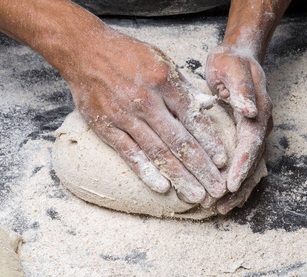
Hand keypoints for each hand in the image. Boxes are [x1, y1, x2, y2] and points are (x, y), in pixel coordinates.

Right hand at [66, 27, 226, 202]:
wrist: (84, 50)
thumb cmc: (128, 55)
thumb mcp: (162, 60)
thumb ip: (185, 86)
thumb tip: (208, 105)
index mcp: (164, 81)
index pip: (193, 118)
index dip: (210, 142)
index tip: (222, 161)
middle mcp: (146, 101)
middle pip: (179, 141)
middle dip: (201, 168)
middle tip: (217, 189)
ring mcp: (124, 116)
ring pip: (158, 152)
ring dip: (180, 176)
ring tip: (197, 195)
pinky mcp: (106, 126)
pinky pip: (129, 153)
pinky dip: (146, 171)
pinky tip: (163, 188)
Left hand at [206, 45, 272, 193]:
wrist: (239, 56)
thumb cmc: (231, 62)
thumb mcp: (231, 68)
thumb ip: (241, 89)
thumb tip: (250, 111)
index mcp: (259, 110)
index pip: (251, 142)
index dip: (242, 164)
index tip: (230, 184)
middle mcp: (262, 124)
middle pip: (254, 160)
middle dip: (239, 184)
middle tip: (221, 205)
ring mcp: (258, 131)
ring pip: (253, 165)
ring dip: (240, 188)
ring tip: (222, 208)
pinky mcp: (250, 136)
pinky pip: (247, 162)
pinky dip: (239, 179)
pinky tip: (228, 195)